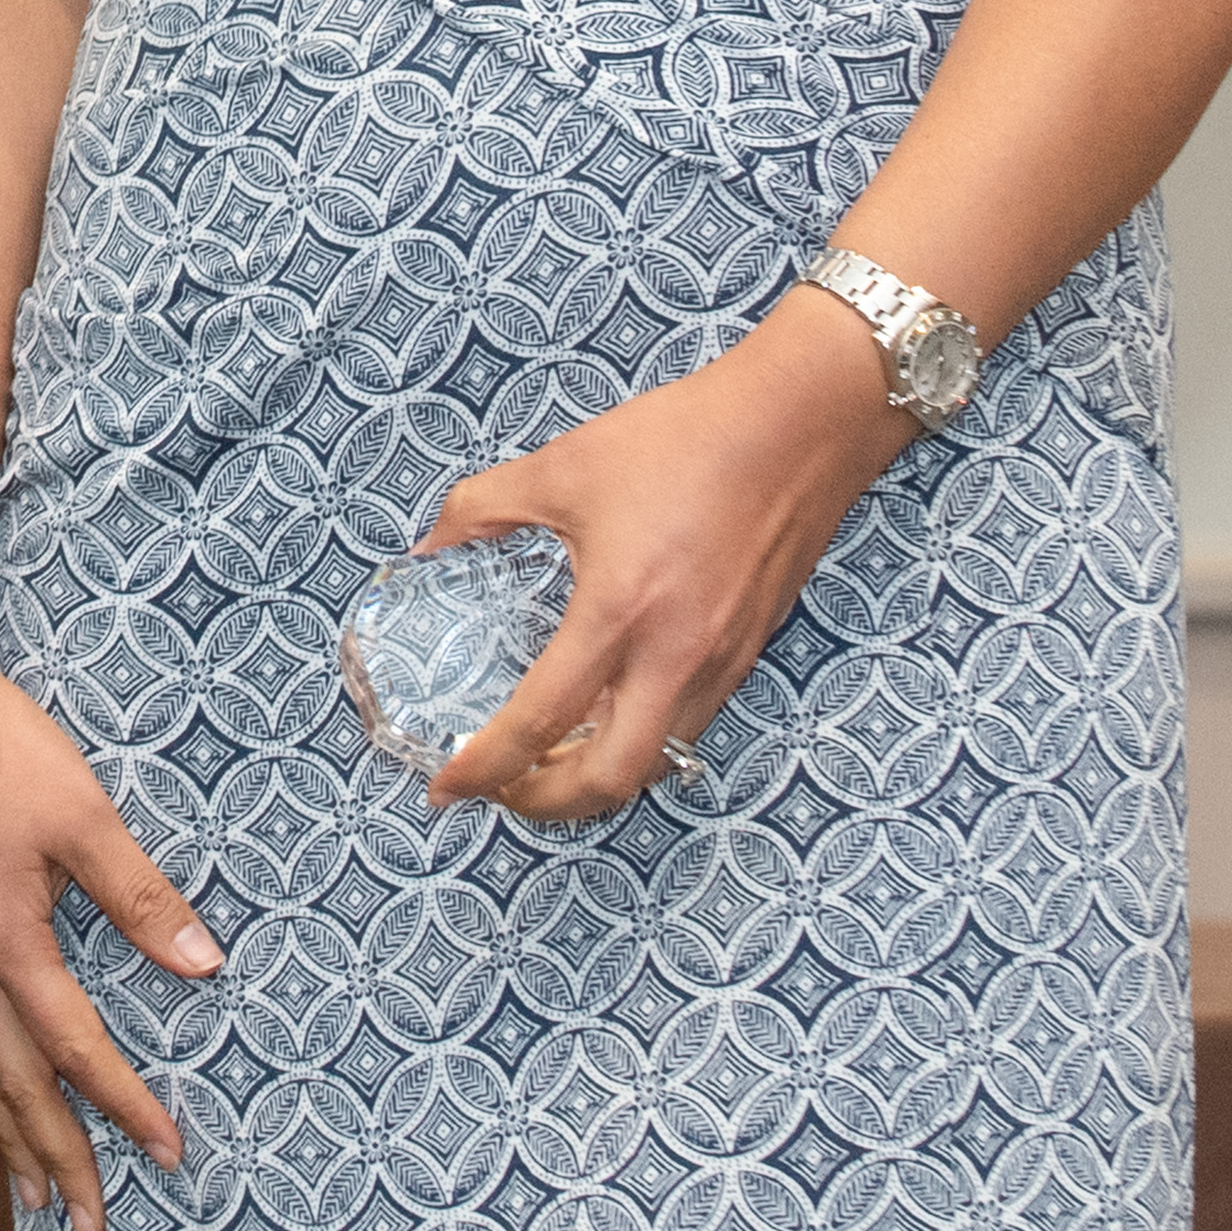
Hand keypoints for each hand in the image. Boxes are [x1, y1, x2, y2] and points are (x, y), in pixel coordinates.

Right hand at [0, 636, 218, 1230]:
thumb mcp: (83, 811)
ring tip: (31, 1186)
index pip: (74, 1049)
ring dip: (5, 1129)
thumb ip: (139, 893)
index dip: (125, 1105)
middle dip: (53, 1156)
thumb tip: (201, 964)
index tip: (170, 1152)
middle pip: (11, 1083)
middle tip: (89, 1220)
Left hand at [422, 287, 921, 825]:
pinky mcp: (749, 653)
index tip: (446, 786)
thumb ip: (482, 508)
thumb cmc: (685, 440)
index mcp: (619, 610)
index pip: (540, 720)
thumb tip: (432, 544)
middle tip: (502, 792)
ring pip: (658, 762)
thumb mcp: (561, 467)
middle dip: (547, 805)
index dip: (485, 766)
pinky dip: (642, 741)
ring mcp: (721, 661)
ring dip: (598, 779)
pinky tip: (611, 715)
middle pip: (610, 779)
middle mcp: (676, 655)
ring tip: (547, 763)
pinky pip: (690, 726)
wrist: (798, 425)